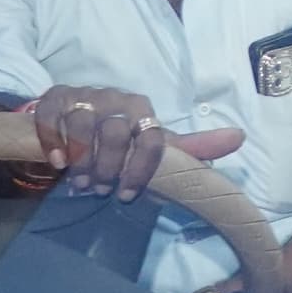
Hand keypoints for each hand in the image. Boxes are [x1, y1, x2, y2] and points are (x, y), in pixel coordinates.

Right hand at [27, 84, 245, 200]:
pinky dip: (54, 143)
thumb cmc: (122, 134)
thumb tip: (239, 138)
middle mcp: (115, 98)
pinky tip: (56, 163)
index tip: (127, 195)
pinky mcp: (55, 99)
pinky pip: (52, 118)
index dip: (141, 170)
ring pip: (83, 126)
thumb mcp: (155, 142)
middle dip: (108, 168)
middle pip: (115, 133)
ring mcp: (84, 97)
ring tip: (81, 182)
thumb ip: (193, 146)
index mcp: (143, 109)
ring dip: (81, 161)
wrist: (76, 113)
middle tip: (100, 189)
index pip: (152, 138)